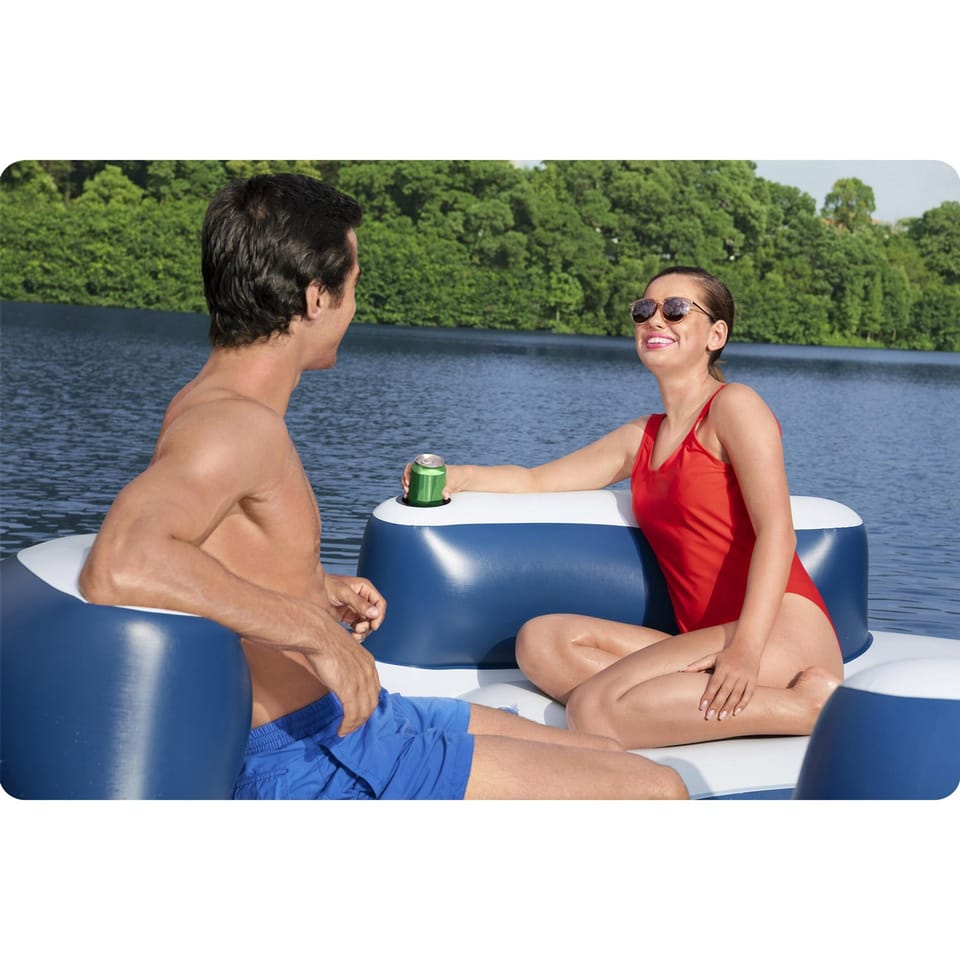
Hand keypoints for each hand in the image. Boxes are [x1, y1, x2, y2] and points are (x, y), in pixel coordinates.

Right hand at [301, 621, 381, 735]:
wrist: (317, 634)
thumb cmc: (323, 639)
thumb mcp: (342, 652)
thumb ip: (346, 665)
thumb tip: (339, 675)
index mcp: (368, 662)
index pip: (374, 689)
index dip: (367, 703)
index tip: (358, 711)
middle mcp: (369, 673)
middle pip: (372, 703)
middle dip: (362, 717)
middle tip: (351, 726)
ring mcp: (360, 682)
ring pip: (363, 711)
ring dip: (354, 725)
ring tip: (344, 731)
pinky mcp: (349, 690)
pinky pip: (352, 715)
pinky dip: (348, 725)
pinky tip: (340, 730)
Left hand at [325, 574, 385, 638]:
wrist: (310, 593)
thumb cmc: (326, 586)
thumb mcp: (344, 593)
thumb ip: (359, 603)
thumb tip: (375, 613)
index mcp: (365, 589)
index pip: (380, 603)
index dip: (379, 615)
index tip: (373, 626)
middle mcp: (363, 599)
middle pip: (375, 616)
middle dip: (369, 625)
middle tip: (359, 629)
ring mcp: (356, 609)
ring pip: (367, 624)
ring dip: (363, 631)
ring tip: (355, 634)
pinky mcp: (349, 617)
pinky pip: (358, 628)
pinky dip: (357, 634)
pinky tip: (351, 636)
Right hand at [400, 462, 461, 500]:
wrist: (465, 479)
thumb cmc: (458, 475)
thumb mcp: (453, 481)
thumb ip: (449, 488)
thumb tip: (444, 496)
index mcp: (428, 465)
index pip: (412, 466)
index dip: (407, 473)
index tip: (409, 481)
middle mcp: (425, 471)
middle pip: (410, 474)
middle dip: (405, 482)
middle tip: (407, 490)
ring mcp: (426, 479)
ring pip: (412, 482)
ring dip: (407, 488)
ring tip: (407, 495)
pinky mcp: (429, 486)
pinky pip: (417, 488)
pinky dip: (412, 492)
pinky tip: (409, 498)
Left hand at [683, 645, 760, 720]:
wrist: (748, 647)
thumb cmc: (726, 655)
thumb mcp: (711, 657)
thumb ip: (697, 665)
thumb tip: (681, 671)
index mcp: (723, 668)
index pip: (714, 684)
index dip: (708, 696)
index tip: (702, 707)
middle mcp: (734, 673)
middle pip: (725, 691)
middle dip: (717, 705)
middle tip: (709, 716)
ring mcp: (744, 678)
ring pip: (736, 695)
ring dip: (729, 707)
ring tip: (721, 717)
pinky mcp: (753, 681)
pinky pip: (749, 694)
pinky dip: (743, 704)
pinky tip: (736, 712)